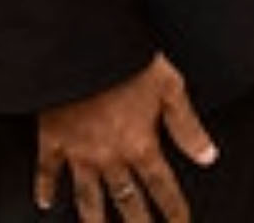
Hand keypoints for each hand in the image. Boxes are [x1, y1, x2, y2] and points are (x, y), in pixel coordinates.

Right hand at [33, 55, 215, 220]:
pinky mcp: (53, 140)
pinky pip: (47, 171)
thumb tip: (208, 156)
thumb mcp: (170, 88)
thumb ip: (188, 127)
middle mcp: (110, 156)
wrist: (81, 47)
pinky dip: (45, 188)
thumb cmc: (127, 61)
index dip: (174, 210)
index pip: (162, 188)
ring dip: (94, 221)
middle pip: (126, 201)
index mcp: (140, 144)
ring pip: (88, 197)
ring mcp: (79, 152)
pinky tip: (44, 203)